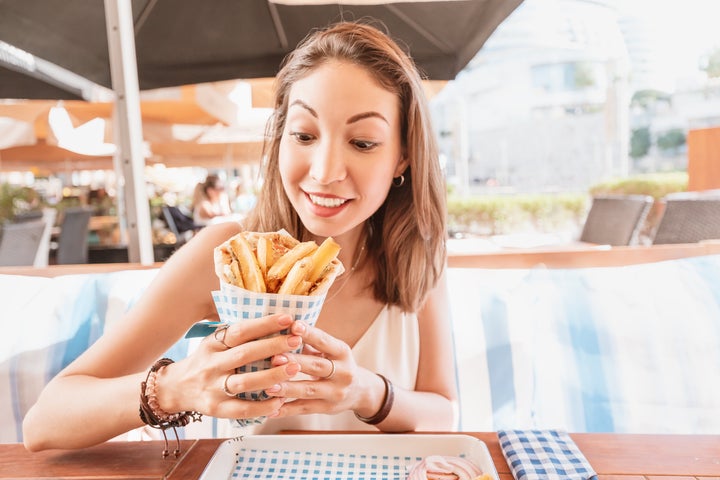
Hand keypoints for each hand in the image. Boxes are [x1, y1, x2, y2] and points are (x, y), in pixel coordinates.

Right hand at [156, 313, 300, 420]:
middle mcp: (211, 364)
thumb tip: (275, 320)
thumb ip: (239, 335)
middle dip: (273, 346)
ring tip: (294, 369)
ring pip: (244, 382)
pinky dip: (262, 406)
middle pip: (244, 354)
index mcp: (213, 344)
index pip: (240, 331)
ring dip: (271, 376)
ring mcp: (212, 388)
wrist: (175, 388)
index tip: (288, 318)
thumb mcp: (215, 343)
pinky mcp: (215, 409)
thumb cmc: (207, 361)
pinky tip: (281, 401)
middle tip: (297, 341)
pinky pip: (242, 409)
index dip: (264, 324)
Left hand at [264, 321, 368, 416]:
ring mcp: (336, 392)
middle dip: (295, 362)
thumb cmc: (336, 364)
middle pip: (317, 365)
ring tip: (268, 387)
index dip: (310, 333)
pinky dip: (286, 410)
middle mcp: (343, 372)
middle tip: (274, 358)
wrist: (360, 391)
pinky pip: (304, 409)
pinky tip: (271, 411)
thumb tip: (285, 327)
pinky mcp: (327, 408)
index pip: (325, 341)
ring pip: (309, 390)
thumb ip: (311, 342)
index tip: (294, 326)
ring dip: (288, 389)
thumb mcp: (331, 350)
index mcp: (342, 352)